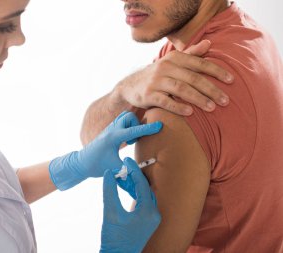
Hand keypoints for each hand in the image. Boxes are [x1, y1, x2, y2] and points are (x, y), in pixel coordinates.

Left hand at [49, 111, 161, 189]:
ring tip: (131, 140)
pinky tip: (126, 141)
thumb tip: (142, 181)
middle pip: (129, 117)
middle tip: (135, 140)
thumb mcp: (114, 170)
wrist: (81, 163)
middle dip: (137, 125)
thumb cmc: (96, 166)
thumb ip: (129, 171)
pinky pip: (122, 122)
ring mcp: (110, 128)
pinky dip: (128, 127)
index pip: (134, 130)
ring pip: (126, 117)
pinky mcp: (109, 130)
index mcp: (113, 137)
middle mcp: (112, 129)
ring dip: (132, 125)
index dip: (148, 129)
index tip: (160, 125)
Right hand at [100, 158, 160, 252]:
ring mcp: (152, 219)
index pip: (142, 184)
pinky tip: (126, 187)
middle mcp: (154, 214)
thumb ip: (109, 190)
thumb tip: (110, 173)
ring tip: (124, 174)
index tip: (126, 159)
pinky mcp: (148, 222)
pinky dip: (136, 192)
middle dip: (135, 175)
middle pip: (146, 188)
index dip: (133, 170)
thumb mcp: (110, 212)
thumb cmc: (114, 237)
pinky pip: (144, 201)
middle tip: (125, 164)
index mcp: (148, 211)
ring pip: (145, 194)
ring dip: (135, 184)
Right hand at [114, 40, 232, 115]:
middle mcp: (165, 67)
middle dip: (211, 89)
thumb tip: (209, 43)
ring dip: (198, 98)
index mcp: (174, 58)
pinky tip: (190, 112)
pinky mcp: (148, 95)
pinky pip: (165, 101)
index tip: (231, 80)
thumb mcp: (172, 61)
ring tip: (212, 107)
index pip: (200, 63)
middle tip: (225, 100)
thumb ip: (191, 54)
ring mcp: (156, 81)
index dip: (217, 71)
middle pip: (193, 78)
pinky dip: (178, 106)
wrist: (130, 86)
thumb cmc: (157, 74)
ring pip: (181, 89)